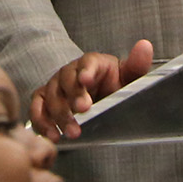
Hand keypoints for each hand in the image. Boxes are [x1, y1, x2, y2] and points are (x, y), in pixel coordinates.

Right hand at [30, 40, 154, 140]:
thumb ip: (136, 64)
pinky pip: (37, 109)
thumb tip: (145, 46)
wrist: (99, 97)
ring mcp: (55, 86)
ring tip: (72, 132)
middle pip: (66, 79)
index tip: (86, 79)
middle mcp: (70, 72)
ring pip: (51, 96)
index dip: (85, 70)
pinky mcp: (44, 101)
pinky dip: (42, 122)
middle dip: (74, 96)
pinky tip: (53, 135)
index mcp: (92, 63)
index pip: (87, 62)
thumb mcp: (128, 77)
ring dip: (60, 115)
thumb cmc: (113, 85)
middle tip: (84, 110)